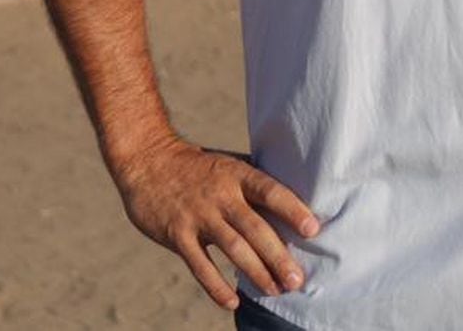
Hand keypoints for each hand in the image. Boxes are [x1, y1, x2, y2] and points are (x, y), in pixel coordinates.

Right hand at [110, 134, 320, 309]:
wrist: (149, 161)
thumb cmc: (199, 169)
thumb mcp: (228, 167)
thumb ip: (252, 187)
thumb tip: (292, 209)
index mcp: (238, 175)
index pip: (271, 192)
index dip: (292, 209)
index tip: (313, 229)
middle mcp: (220, 195)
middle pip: (255, 228)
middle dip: (278, 256)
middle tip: (297, 280)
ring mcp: (198, 215)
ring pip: (233, 248)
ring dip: (256, 272)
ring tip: (276, 290)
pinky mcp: (177, 234)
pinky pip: (200, 265)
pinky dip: (216, 286)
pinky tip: (233, 301)